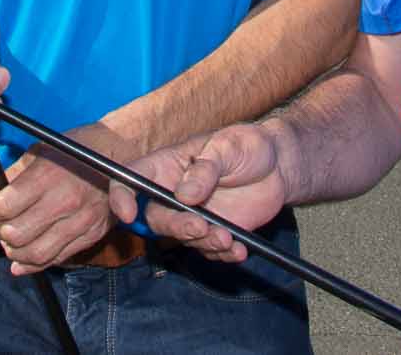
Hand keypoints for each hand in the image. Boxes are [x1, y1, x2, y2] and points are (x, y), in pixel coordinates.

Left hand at [0, 121, 137, 274]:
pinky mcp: (91, 235)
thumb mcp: (43, 149)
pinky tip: (21, 261)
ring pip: (36, 253)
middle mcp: (64, 201)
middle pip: (17, 233)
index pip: (6, 206)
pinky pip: (58, 259)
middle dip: (0, 231)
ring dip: (14, 252)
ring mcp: (80, 222)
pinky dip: (34, 265)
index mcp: (49, 176)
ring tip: (10, 242)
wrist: (121, 154)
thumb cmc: (79, 147)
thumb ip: (14, 172)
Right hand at [108, 123, 289, 263]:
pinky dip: (222, 255)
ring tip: (229, 237)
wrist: (278, 166)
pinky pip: (208, 251)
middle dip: (176, 227)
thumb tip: (184, 195)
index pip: (133, 179)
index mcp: (167, 165)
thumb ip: (205, 169)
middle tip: (201, 227)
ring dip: (203, 243)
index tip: (128, 214)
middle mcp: (173, 193)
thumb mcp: (227, 147)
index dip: (122, 197)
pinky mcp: (212, 232)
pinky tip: (240, 249)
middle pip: (156, 218)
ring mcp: (192, 215)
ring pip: (183, 239)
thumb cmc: (247, 145)